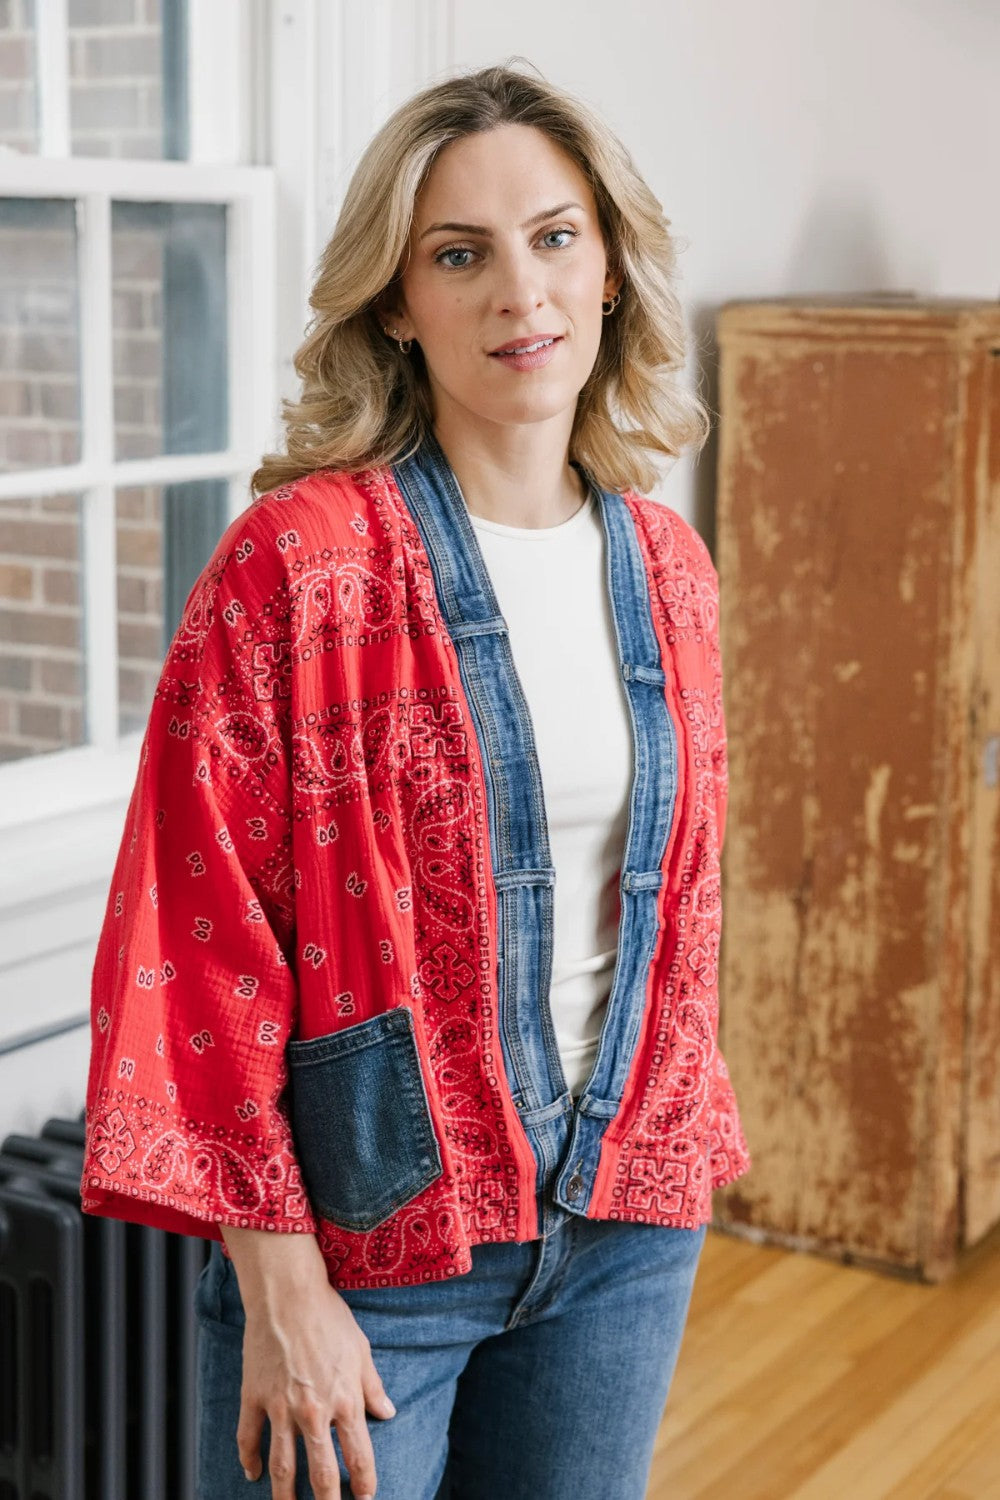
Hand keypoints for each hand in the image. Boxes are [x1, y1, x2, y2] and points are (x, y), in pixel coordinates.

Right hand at [221, 1229, 395, 1498]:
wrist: (288, 1293)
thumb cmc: (329, 1316)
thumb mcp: (361, 1349)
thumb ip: (373, 1386)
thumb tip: (388, 1413)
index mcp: (344, 1400)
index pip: (359, 1456)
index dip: (364, 1484)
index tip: (365, 1498)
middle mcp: (313, 1411)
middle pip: (321, 1474)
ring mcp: (280, 1407)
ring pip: (282, 1467)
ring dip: (286, 1496)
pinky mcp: (254, 1396)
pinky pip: (248, 1438)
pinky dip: (249, 1460)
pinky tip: (253, 1474)